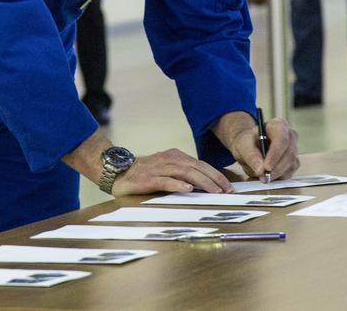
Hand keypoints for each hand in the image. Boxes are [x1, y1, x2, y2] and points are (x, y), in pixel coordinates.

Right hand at [62, 128, 233, 196]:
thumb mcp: (166, 172)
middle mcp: (169, 159)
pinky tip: (188, 190)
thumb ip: (182, 176)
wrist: (117, 172)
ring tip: (214, 191)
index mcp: (175, 156)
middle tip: (227, 191)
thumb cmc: (144, 174)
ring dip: (202, 182)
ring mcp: (158, 168)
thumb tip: (205, 187)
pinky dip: (177, 185)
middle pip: (196, 168)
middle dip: (214, 179)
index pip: (200, 165)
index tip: (229, 187)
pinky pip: (165, 181)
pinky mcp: (148, 178)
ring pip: (185, 173)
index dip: (216, 175)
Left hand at [212, 110, 298, 181]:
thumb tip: (260, 169)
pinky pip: (289, 173)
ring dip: (277, 174)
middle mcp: (290, 136)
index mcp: (278, 125)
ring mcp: (293, 150)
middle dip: (276, 168)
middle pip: (289, 154)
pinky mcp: (293, 163)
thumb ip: (251, 156)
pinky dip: (278, 177)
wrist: (249, 147)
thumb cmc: (247, 142)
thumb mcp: (243, 145)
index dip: (275, 154)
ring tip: (262, 177)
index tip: (266, 167)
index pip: (282, 139)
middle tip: (263, 177)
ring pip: (291, 165)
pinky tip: (268, 176)